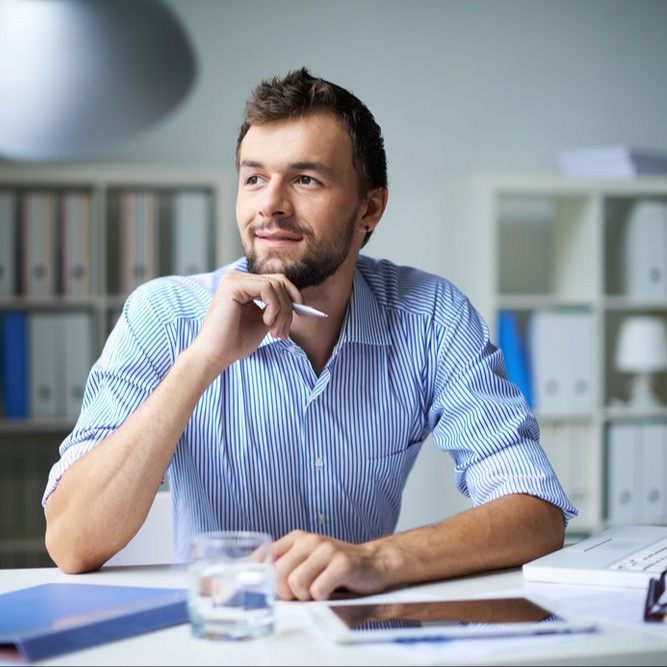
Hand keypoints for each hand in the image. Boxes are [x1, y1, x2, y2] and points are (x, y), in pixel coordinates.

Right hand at [193, 270, 302, 373]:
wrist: (216, 355)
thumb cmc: (236, 342)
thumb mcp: (264, 321)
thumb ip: (277, 308)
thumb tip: (300, 302)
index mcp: (244, 285)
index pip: (278, 281)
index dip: (294, 297)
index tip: (303, 316)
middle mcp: (237, 277)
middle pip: (279, 281)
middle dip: (289, 308)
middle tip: (283, 333)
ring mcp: (234, 279)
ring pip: (276, 285)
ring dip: (282, 312)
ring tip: (275, 332)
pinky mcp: (232, 285)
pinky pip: (267, 288)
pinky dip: (274, 307)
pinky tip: (266, 322)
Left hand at [271, 530, 387, 600]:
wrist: (374, 564)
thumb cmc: (336, 572)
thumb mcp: (306, 564)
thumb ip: (284, 570)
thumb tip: (257, 589)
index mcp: (296, 539)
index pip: (262, 557)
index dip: (261, 579)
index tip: (267, 592)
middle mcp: (309, 540)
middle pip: (277, 574)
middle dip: (285, 594)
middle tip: (301, 596)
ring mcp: (327, 549)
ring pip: (296, 583)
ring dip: (306, 597)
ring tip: (319, 592)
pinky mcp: (343, 563)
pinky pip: (318, 590)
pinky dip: (323, 599)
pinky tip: (332, 592)